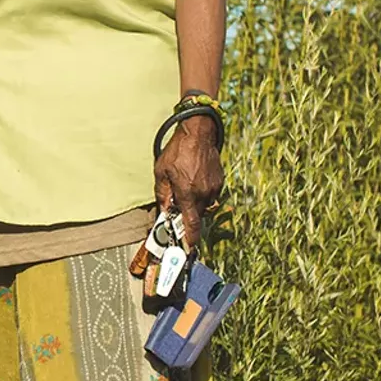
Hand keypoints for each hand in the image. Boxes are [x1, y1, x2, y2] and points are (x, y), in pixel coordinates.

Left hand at [153, 116, 222, 252]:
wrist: (198, 133)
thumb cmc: (177, 150)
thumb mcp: (161, 172)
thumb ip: (162, 194)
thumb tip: (164, 210)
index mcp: (188, 193)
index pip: (192, 224)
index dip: (191, 238)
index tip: (189, 247)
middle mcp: (204, 193)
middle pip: (196, 215)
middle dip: (188, 215)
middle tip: (178, 204)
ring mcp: (214, 187)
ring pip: (204, 205)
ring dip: (194, 202)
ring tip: (185, 186)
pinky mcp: (220, 181)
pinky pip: (210, 194)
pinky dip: (201, 192)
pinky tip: (194, 179)